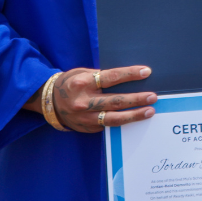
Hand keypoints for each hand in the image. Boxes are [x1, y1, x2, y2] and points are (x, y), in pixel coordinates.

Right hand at [25, 66, 156, 132]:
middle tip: (153, 96)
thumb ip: (101, 76)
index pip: (111, 77)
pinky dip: (123, 122)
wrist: (49, 102)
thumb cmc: (70, 83)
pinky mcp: (87, 128)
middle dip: (137, 99)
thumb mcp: (82, 73)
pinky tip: (135, 119)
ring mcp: (84, 117)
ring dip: (134, 115)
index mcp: (83, 83)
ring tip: (150, 111)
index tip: (146, 72)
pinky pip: (107, 126)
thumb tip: (128, 77)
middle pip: (115, 100)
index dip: (130, 74)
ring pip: (113, 118)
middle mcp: (83, 101)